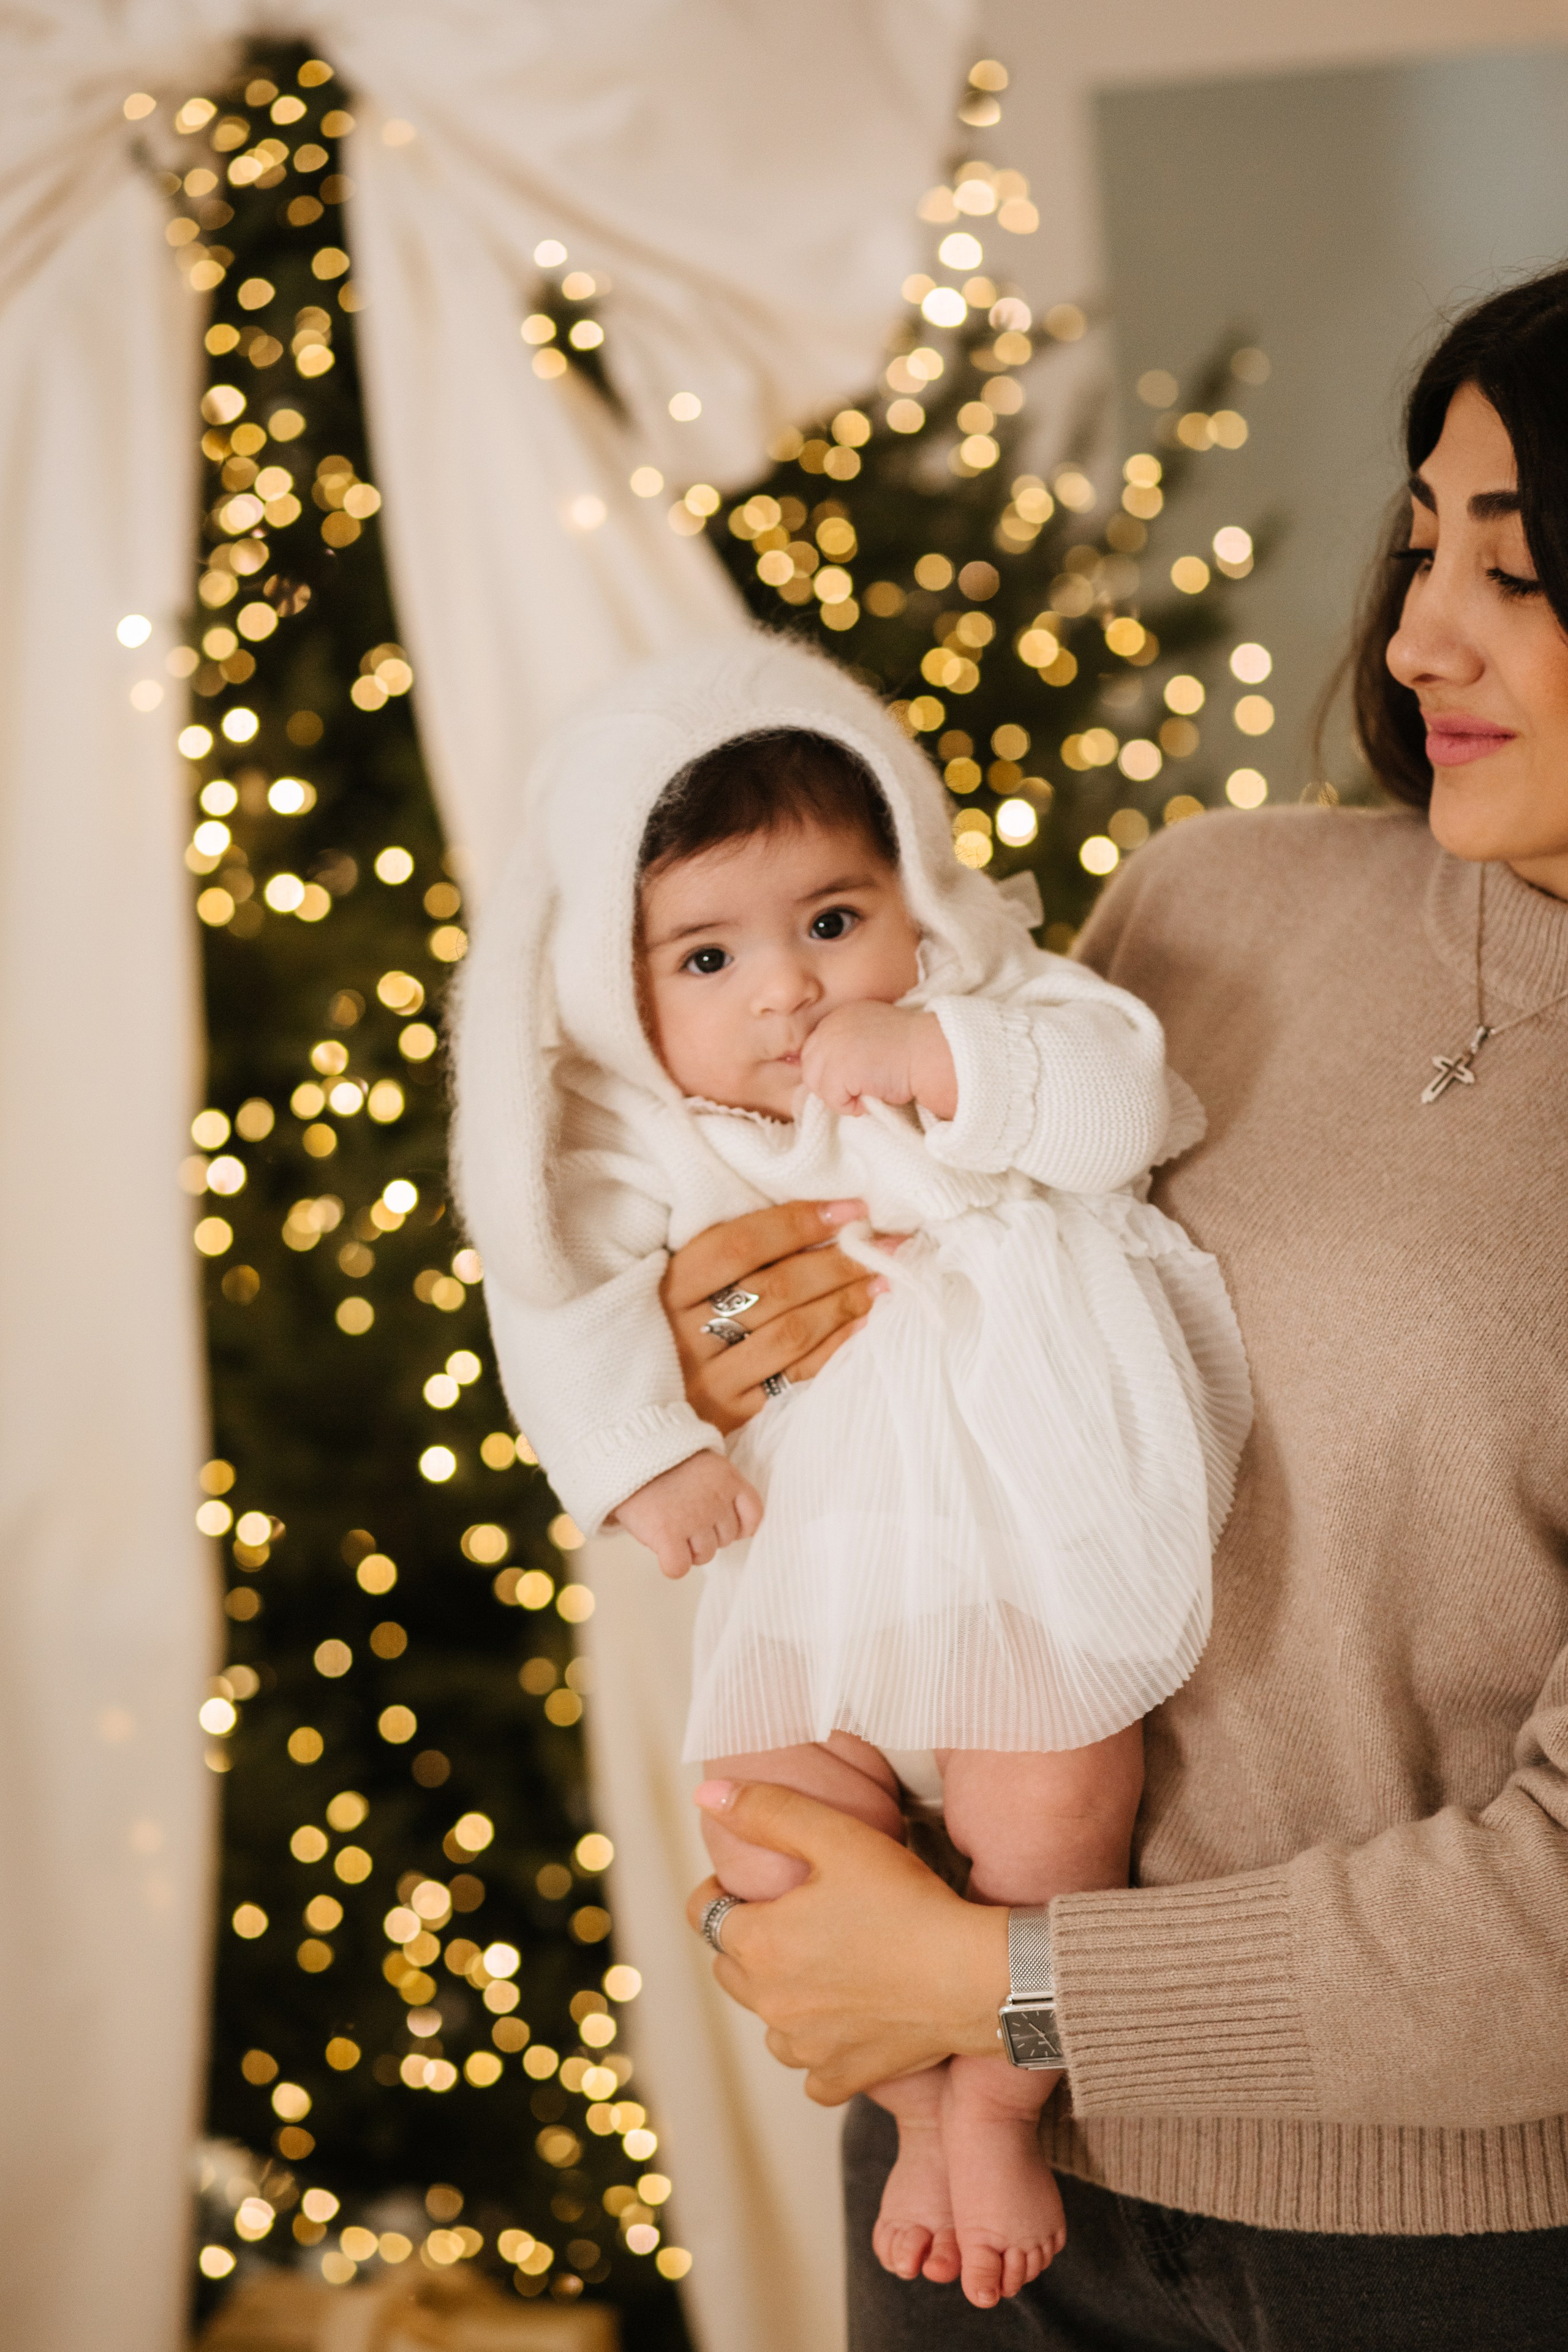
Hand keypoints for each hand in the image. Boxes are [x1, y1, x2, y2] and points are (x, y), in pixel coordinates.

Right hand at [613, 1452, 761, 1579]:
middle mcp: (716, 1500)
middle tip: (682, 1517)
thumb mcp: (704, 1463)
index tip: (718, 1523)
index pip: (753, 1517)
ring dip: (687, 1549)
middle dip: (706, 1535)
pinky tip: (661, 1548)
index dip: (738, 1526)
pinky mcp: (668, 1535)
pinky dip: (670, 1564)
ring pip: (705, 1556)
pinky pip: (679, 1568)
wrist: (626, 1452)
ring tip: (668, 1525)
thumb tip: (738, 1529)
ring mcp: (694, 1519)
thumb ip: (722, 1489)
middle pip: (726, 1540)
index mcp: (729, 1478)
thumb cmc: (662, 1462)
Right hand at [661, 1199, 902, 1436]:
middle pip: (776, 1288)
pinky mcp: (730, 1411)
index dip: (800, 1223)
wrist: (630, 1406)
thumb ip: (725, 1256)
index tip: (852, 1209)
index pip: (740, 1244)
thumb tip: (813, 1218)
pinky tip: (862, 1322)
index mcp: (667, 1285)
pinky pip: (795, 1373)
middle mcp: (684, 1331)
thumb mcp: (675, 1283)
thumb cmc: (663, 1326)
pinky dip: (834, 1345)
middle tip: (886, 1245)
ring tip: (883, 1280)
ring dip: (846, 1302)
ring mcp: (708, 1376)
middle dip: (840, 1262)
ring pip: (792, 1332)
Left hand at [685, 1780, 1007, 2100]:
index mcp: (758, 1943)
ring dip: (782, 1993)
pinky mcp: (842, 2075)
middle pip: (729, 1967)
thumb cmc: (905, 1902)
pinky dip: (819, 2046)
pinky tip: (846, 2019)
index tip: (754, 1881)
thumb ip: (767, 1811)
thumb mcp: (836, 1836)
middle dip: (750, 1940)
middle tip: (797, 1915)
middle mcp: (770, 2003)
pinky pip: (810, 2069)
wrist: (972, 1976)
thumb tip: (707, 1795)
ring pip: (768, 2018)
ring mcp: (805, 2046)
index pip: (703, 1914)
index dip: (723, 1890)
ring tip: (824, 1963)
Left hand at [799, 1004, 956, 1119]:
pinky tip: (873, 1095)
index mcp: (842, 1015)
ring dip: (841, 1096)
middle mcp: (832, 1026)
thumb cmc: (913, 1050)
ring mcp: (832, 1046)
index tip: (858, 1077)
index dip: (834, 1070)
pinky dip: (851, 1107)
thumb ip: (851, 1046)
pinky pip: (832, 1100)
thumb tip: (837, 1074)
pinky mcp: (838, 1070)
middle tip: (862, 1089)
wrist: (932, 1053)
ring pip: (817, 1085)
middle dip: (832, 1084)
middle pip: (811, 1067)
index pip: (817, 1049)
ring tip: (869, 1092)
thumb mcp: (875, 1037)